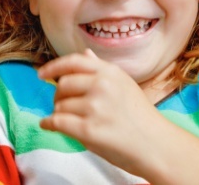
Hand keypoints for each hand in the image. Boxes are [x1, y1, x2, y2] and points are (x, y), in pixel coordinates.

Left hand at [37, 49, 162, 174]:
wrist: (156, 145)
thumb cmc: (140, 117)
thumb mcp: (124, 85)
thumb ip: (102, 70)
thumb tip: (85, 53)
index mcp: (110, 72)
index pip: (73, 62)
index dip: (54, 67)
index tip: (41, 74)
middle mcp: (102, 85)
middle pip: (62, 85)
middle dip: (58, 96)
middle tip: (64, 106)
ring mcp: (95, 107)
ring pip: (59, 105)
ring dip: (59, 113)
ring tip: (72, 121)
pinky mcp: (88, 130)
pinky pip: (57, 122)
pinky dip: (49, 124)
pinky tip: (49, 125)